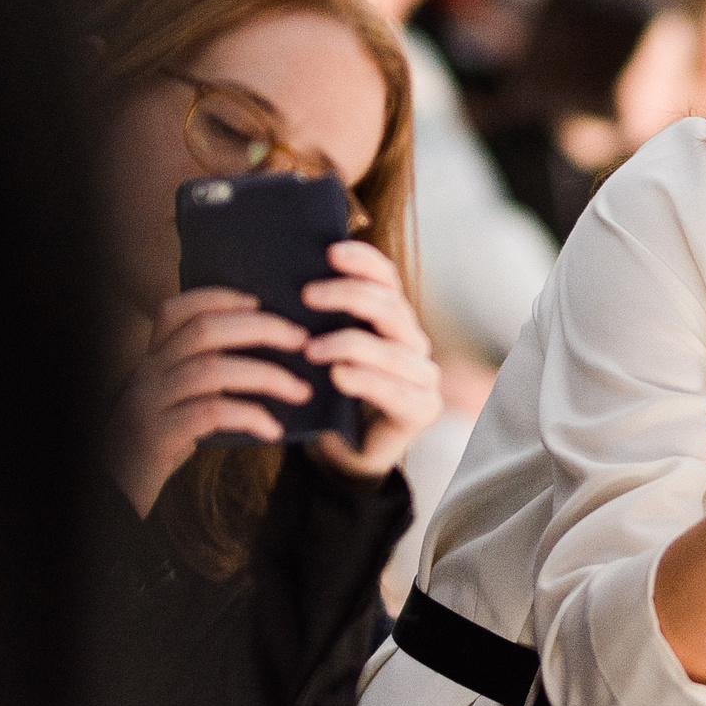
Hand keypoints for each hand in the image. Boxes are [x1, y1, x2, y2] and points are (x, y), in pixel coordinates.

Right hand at [106, 286, 314, 515]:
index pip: (176, 310)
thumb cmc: (164, 440)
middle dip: (261, 328)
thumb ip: (209, 374)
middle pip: (205, 331)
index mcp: (153, 358)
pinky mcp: (155, 436)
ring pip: (212, 369)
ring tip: (301, 390)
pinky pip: (210, 413)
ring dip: (267, 376)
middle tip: (302, 340)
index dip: (219, 297)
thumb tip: (278, 350)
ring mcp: (148, 403)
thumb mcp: (178, 400)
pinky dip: (249, 415)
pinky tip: (273, 429)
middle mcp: (147, 373)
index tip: (260, 301)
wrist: (116, 491)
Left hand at [304, 240, 442, 482]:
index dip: (364, 261)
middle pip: (391, 307)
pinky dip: (365, 380)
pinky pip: (395, 390)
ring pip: (393, 349)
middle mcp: (413, 342)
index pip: (387, 280)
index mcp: (391, 320)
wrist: (342, 454)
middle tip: (308, 296)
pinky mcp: (422, 410)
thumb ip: (316, 321)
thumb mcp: (319, 351)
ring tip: (311, 349)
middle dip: (350, 296)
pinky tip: (338, 377)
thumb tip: (282, 279)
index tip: (331, 251)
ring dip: (349, 344)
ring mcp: (423, 376)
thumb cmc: (327, 395)